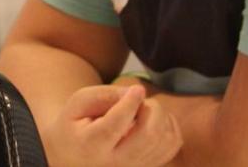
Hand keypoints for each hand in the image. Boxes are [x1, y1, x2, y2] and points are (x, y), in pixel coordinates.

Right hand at [41, 84, 180, 166]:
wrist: (74, 156)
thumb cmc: (75, 125)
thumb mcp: (78, 104)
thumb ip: (103, 95)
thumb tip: (135, 93)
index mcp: (91, 145)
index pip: (115, 125)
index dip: (130, 104)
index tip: (137, 88)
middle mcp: (115, 163)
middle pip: (149, 135)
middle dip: (151, 109)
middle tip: (139, 99)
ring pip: (164, 140)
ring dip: (161, 117)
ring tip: (143, 110)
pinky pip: (172, 146)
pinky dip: (169, 127)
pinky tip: (153, 120)